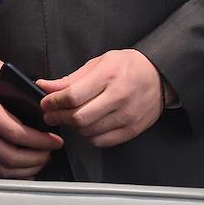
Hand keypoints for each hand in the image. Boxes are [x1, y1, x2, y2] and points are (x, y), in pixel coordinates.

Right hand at [0, 59, 64, 177]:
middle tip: (49, 153)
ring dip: (24, 170)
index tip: (53, 141)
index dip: (39, 140)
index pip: (15, 132)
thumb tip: (36, 94)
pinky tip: (21, 173)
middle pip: (10, 156)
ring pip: (0, 169)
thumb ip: (13, 78)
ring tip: (39, 162)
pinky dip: (7, 178)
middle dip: (36, 158)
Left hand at [38, 49, 166, 146]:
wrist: (159, 76)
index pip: (72, 96)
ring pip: (88, 131)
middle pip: (78, 117)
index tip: (46, 103)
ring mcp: (126, 116)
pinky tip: (87, 126)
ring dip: (72, 127)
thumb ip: (70, 78)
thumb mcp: (98, 63)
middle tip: (50, 114)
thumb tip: (45, 86)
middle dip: (58, 117)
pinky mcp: (132, 130)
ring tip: (69, 118)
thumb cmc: (127, 66)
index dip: (53, 102)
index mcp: (108, 75)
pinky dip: (88, 136)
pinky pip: (101, 141)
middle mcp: (118, 96)